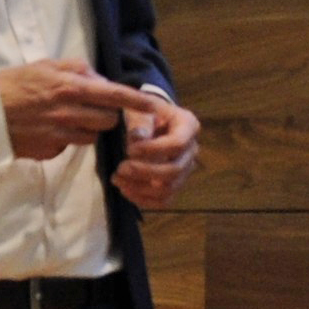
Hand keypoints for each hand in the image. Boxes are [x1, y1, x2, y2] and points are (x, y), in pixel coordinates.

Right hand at [0, 60, 132, 161]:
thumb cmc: (14, 84)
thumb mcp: (45, 66)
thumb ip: (77, 70)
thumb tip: (100, 80)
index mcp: (70, 88)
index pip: (114, 96)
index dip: (137, 102)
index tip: (154, 107)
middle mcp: (69, 113)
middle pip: (108, 121)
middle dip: (107, 116)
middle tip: (94, 108)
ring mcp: (59, 136)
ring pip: (92, 136)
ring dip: (88, 128)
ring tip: (69, 118)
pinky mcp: (50, 151)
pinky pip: (70, 146)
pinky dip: (67, 139)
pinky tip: (51, 129)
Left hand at [113, 88, 200, 209]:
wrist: (152, 119)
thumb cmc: (147, 111)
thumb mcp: (143, 108)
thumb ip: (140, 122)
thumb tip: (138, 139)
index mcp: (188, 125)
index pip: (177, 144)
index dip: (153, 150)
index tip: (129, 150)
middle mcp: (192, 149)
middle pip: (174, 170)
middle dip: (145, 172)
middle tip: (120, 168)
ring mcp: (185, 168)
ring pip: (169, 189)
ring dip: (141, 188)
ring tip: (117, 179)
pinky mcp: (175, 183)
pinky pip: (164, 200)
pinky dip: (143, 199)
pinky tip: (125, 189)